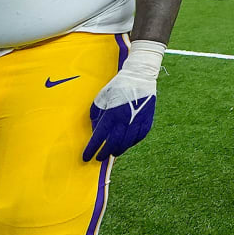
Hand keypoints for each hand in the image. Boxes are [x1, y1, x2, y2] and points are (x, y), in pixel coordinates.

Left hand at [83, 41, 162, 161]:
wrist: (139, 77)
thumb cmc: (117, 86)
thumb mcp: (101, 97)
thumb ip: (96, 113)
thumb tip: (95, 128)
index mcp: (111, 114)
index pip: (99, 137)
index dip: (92, 149)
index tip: (86, 157)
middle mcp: (125, 120)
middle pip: (113, 144)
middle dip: (104, 153)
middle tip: (99, 157)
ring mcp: (137, 121)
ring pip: (127, 143)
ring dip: (118, 150)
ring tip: (112, 153)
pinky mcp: (147, 120)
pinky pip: (139, 137)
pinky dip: (132, 143)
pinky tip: (127, 144)